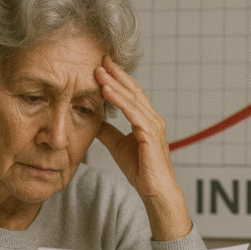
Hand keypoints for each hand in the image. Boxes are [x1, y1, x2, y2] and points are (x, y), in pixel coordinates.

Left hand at [95, 56, 191, 240]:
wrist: (156, 191)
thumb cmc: (142, 170)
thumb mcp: (119, 147)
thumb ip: (109, 133)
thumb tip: (95, 122)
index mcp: (146, 120)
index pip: (131, 94)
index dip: (117, 79)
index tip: (102, 66)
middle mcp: (152, 119)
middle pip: (133, 90)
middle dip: (116, 74)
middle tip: (100, 58)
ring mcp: (153, 125)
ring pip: (132, 98)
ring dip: (114, 82)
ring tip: (98, 70)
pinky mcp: (149, 135)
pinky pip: (132, 113)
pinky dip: (119, 100)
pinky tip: (106, 90)